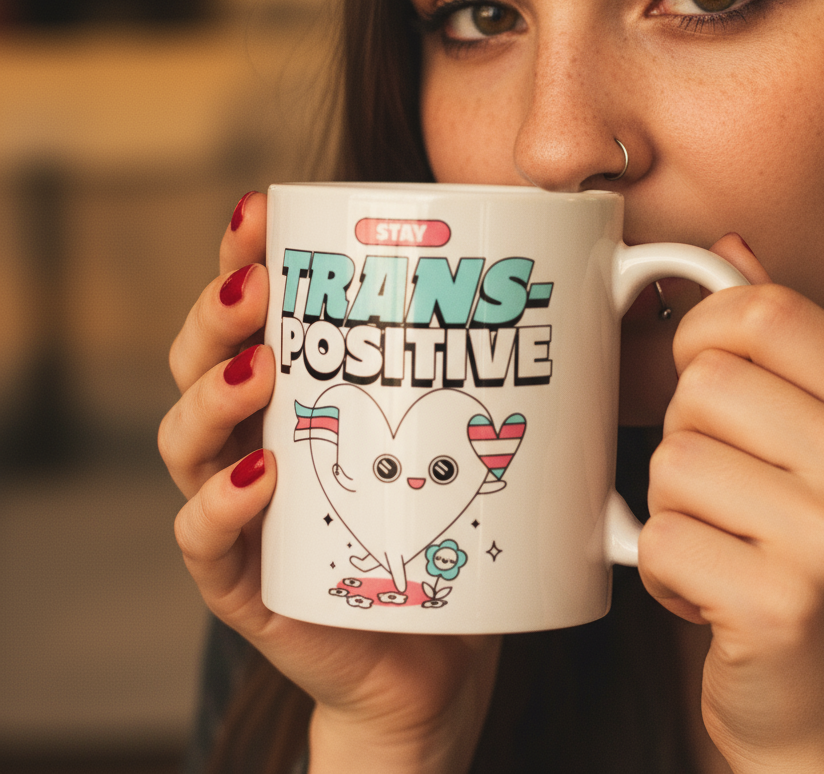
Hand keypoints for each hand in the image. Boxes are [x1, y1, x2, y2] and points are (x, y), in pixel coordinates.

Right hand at [159, 192, 499, 773]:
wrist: (435, 654)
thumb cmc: (446, 530)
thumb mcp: (472, 435)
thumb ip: (512, 361)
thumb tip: (601, 273)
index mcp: (302, 394)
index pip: (250, 311)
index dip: (241, 253)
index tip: (264, 208)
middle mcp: (256, 439)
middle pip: (198, 361)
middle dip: (215, 312)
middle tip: (259, 284)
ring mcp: (244, 511)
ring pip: (183, 441)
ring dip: (211, 394)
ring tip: (262, 367)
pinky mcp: (247, 582)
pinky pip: (203, 541)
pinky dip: (220, 503)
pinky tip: (262, 474)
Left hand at [640, 235, 823, 773]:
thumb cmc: (821, 567)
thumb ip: (783, 346)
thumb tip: (729, 246)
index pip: (766, 311)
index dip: (703, 330)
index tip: (699, 370)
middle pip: (705, 383)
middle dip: (687, 437)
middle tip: (724, 490)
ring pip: (673, 459)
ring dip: (674, 508)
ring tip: (723, 545)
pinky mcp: (782, 605)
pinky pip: (658, 537)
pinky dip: (662, 569)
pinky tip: (710, 592)